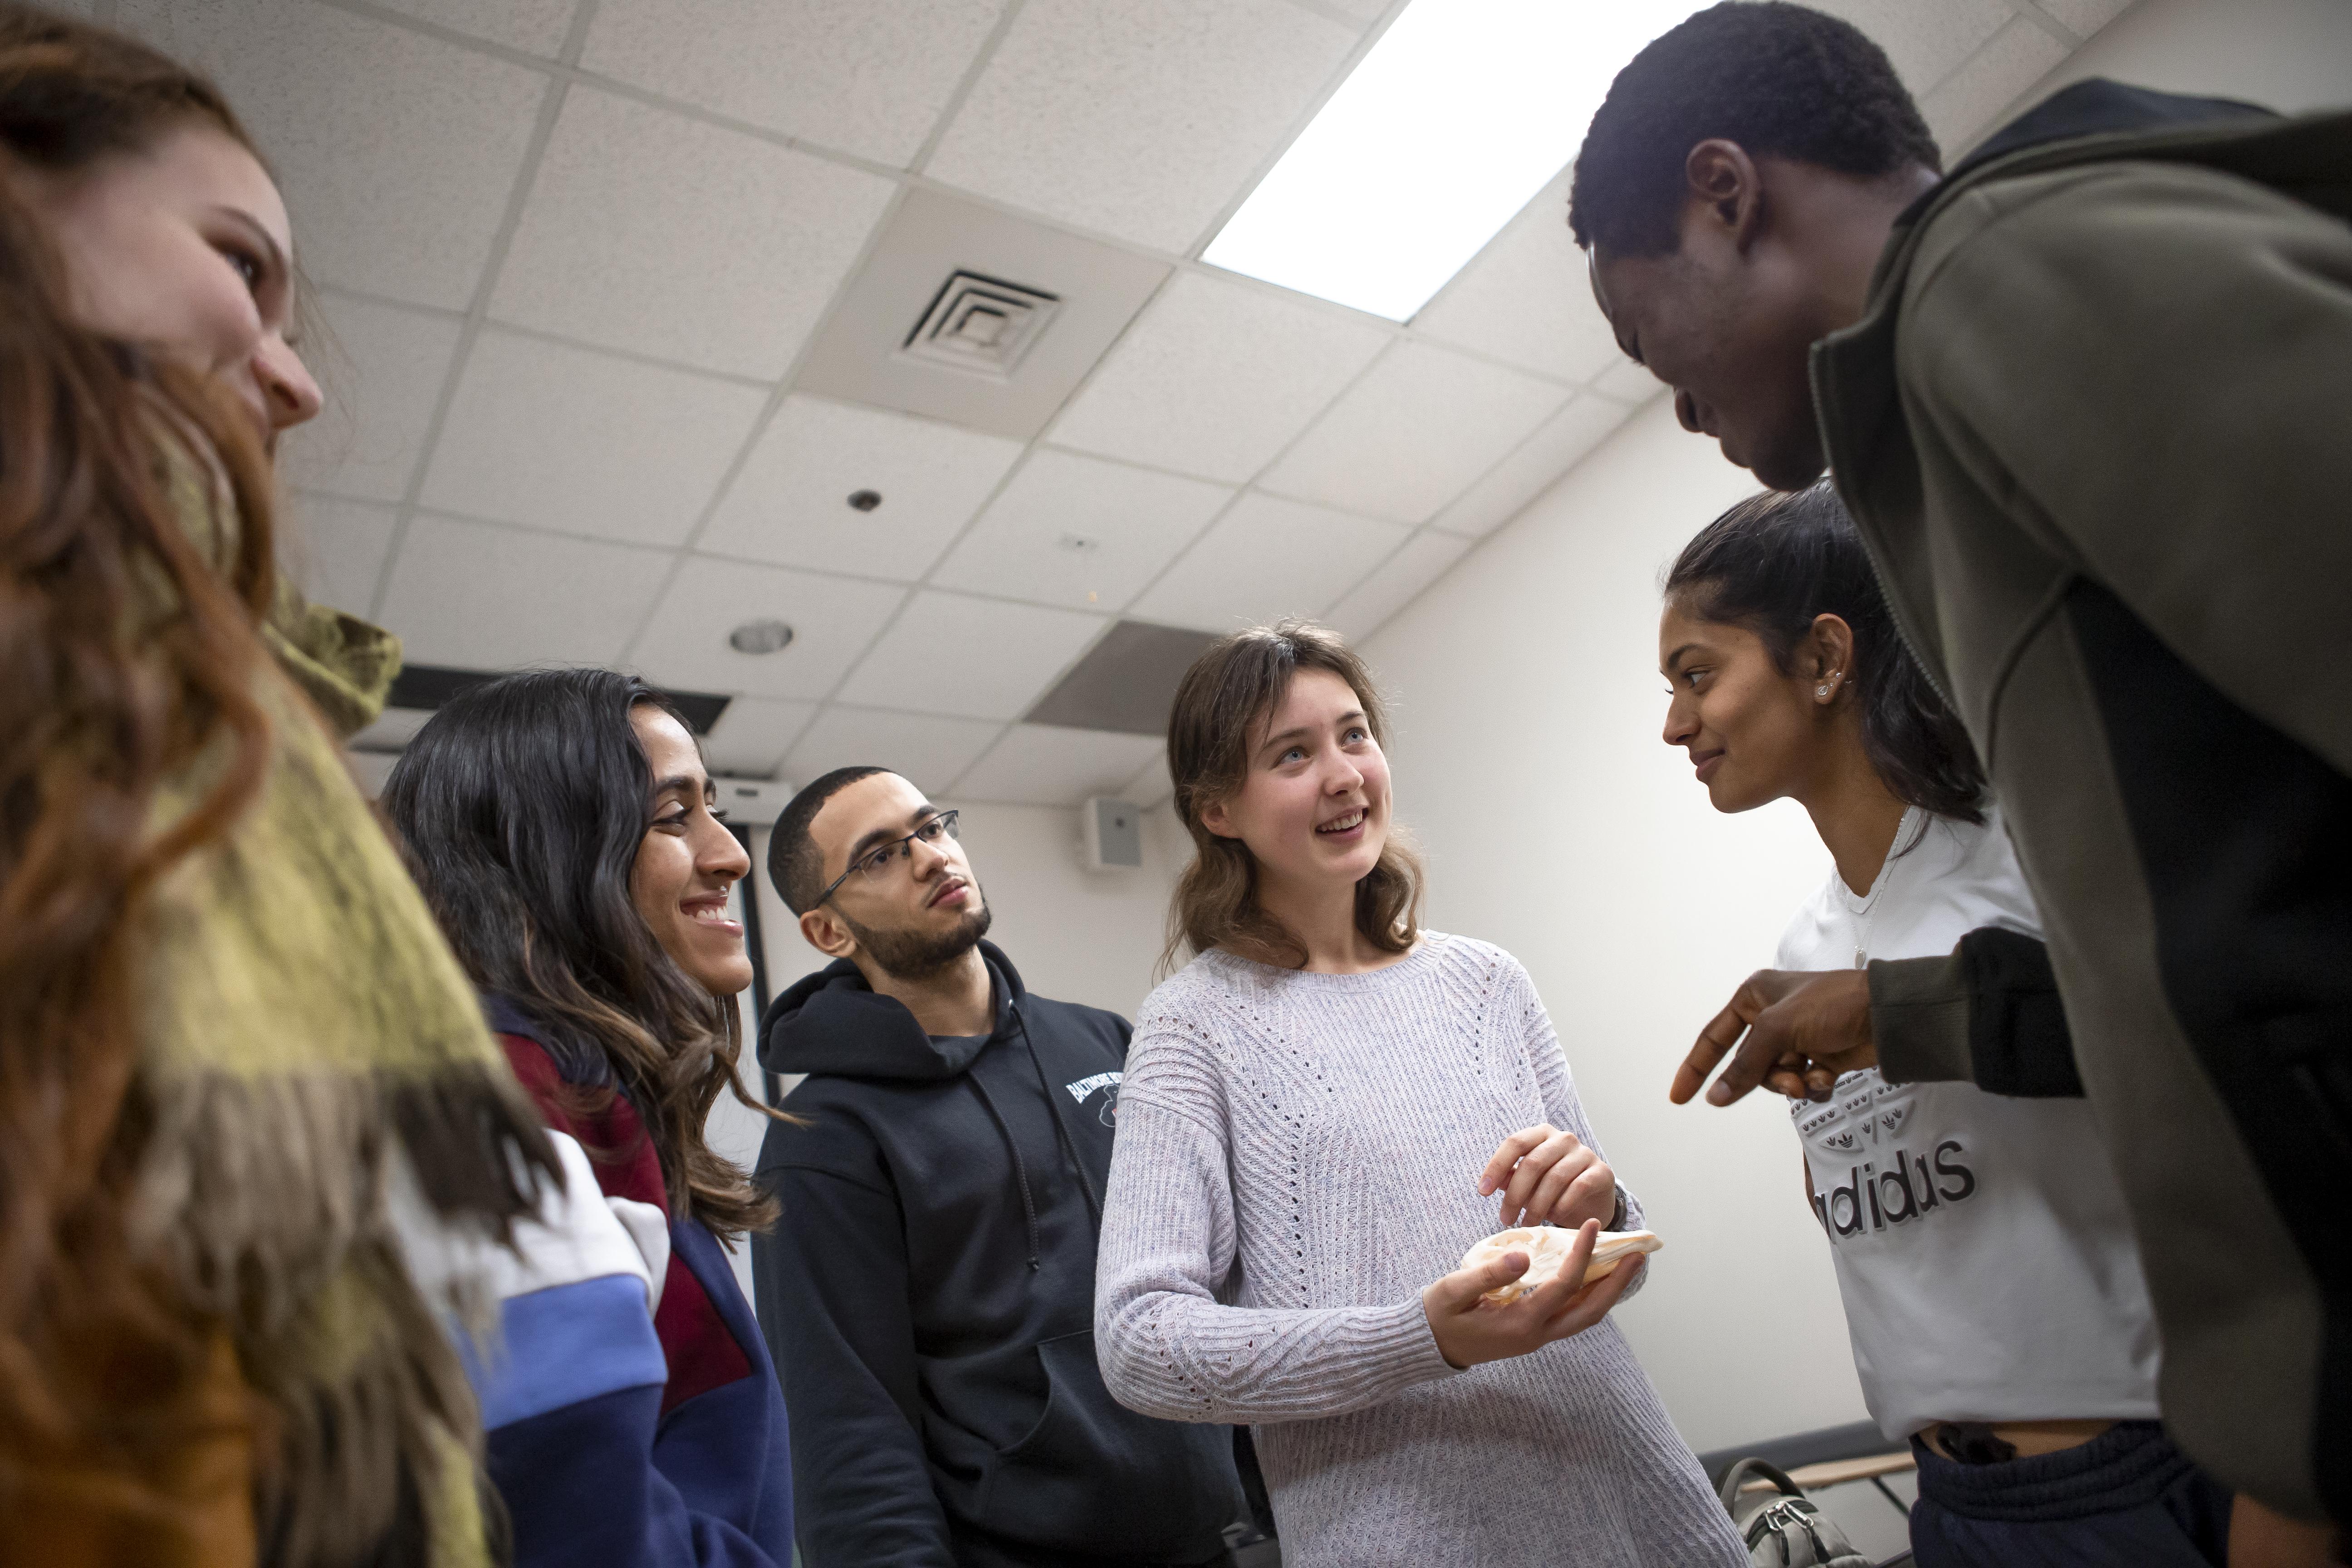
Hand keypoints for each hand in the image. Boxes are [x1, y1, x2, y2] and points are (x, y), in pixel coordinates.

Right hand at [1421, 1220, 1644, 1368]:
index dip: (1582, 1253)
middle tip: (1637, 1255)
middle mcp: (1537, 1334)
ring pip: (1585, 1316)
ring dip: (1608, 1291)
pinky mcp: (1534, 1333)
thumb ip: (1489, 1274)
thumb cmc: (1439, 1315)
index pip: (1564, 1284)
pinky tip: (1594, 1278)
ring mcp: (1538, 1337)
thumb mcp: (1454, 1290)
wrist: (1430, 1346)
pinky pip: (1572, 1315)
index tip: (1592, 1225)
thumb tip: (1524, 1255)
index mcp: (1521, 1322)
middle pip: (1591, 1311)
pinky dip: (1589, 1296)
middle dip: (1616, 1283)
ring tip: (1624, 1265)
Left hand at [1477, 1124, 1615, 1229]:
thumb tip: (1489, 1183)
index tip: (1483, 1191)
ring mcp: (1584, 1153)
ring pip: (1554, 1177)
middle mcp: (1563, 1138)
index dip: (1496, 1166)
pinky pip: (1578, 1187)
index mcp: (1541, 1134)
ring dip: (1536, 1205)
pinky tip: (1552, 1218)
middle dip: (1515, 1194)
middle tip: (1505, 1219)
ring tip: (1526, 1224)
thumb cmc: (1554, 1188)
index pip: (1515, 1142)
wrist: (1593, 1199)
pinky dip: (1561, 1205)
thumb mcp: (1529, 1183)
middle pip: (1533, 1162)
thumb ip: (1511, 1178)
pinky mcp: (1601, 1171)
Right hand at [1670, 968, 1875, 1107]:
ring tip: (1813, 1077)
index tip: (1678, 1097)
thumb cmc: (1832, 1004)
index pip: (1714, 1038)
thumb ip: (1745, 1066)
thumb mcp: (1780, 1029)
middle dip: (1769, 1077)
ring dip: (1793, 1083)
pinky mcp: (1819, 1057)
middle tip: (1791, 1079)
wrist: (1887, 1015)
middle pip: (1748, 1064)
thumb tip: (1715, 1097)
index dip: (1696, 1068)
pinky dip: (1813, 1085)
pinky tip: (1828, 1077)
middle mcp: (1771, 1017)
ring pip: (1775, 1078)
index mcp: (1754, 998)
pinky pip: (1801, 1083)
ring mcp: (1796, 1038)